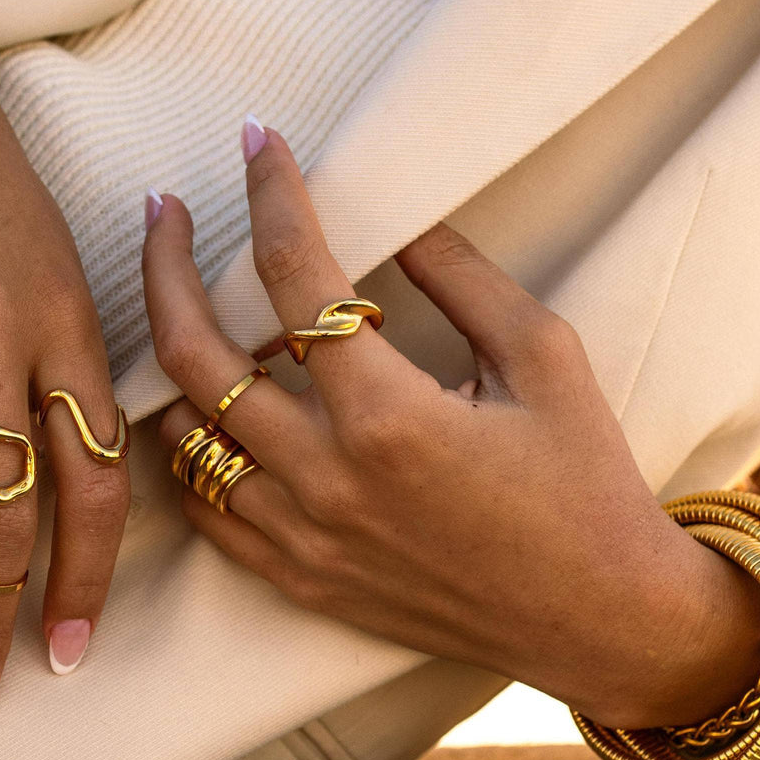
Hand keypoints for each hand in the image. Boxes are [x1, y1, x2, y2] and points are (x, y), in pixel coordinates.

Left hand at [143, 124, 759, 728]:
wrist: (596, 617)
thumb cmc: (586, 485)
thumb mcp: (545, 360)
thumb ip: (462, 280)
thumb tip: (396, 223)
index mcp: (391, 416)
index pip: (295, 277)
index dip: (271, 195)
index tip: (258, 143)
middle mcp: (327, 478)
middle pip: (197, 355)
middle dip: (165, 266)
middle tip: (163, 213)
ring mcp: (304, 537)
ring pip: (183, 436)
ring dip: (172, 361)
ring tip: (182, 308)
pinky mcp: (302, 578)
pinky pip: (207, 510)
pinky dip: (190, 451)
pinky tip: (205, 412)